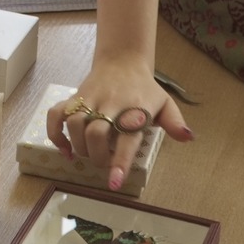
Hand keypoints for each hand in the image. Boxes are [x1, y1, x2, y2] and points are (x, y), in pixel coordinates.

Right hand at [46, 56, 194, 192]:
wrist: (123, 60)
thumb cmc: (144, 89)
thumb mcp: (165, 103)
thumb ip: (175, 122)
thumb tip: (188, 137)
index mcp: (134, 110)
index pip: (127, 138)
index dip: (119, 161)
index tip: (112, 183)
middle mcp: (111, 104)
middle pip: (95, 132)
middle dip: (97, 155)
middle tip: (103, 164)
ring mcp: (89, 99)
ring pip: (75, 123)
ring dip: (78, 146)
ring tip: (85, 155)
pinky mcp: (74, 96)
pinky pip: (56, 114)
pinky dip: (55, 133)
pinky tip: (64, 148)